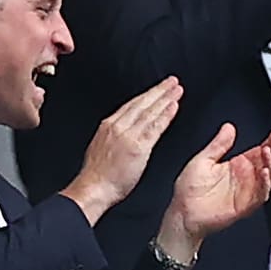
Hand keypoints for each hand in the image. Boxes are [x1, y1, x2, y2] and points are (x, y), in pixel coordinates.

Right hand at [62, 77, 181, 224]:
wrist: (93, 188)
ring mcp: (129, 135)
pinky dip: (165, 115)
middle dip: (158, 91)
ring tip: (177, 90)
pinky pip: (154, 127)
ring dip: (165, 99)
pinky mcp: (138, 146)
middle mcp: (118, 126)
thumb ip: (114, 137)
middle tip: (172, 82)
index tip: (158, 89)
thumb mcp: (101, 147)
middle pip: (142, 103)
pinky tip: (173, 107)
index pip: (131, 105)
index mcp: (109, 126)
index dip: (147, 95)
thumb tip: (124, 133)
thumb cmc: (97, 175)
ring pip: (149, 112)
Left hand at [162, 124, 270, 246]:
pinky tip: (264, 172)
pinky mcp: (246, 206)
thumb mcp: (202, 160)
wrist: (183, 214)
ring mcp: (248, 192)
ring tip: (267, 151)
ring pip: (269, 177)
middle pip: (269, 161)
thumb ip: (218, 144)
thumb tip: (229, 127)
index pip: (261, 150)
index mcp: (238, 165)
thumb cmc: (189, 190)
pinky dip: (265, 184)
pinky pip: (261, 195)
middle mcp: (246, 178)